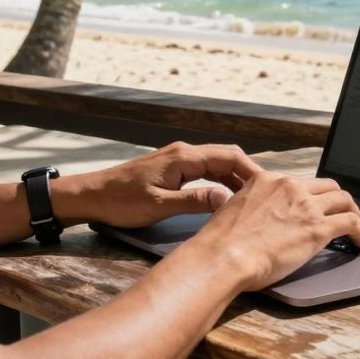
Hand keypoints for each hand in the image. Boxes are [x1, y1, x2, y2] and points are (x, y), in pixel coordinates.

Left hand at [60, 142, 260, 228]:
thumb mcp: (158, 206)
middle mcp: (184, 152)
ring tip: (251, 199)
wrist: (92, 195)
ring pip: (216, 163)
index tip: (268, 187)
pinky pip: (204, 169)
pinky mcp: (173, 168)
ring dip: (234, 177)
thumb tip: (227, 199)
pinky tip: (226, 196)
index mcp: (184, 157)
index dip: (251, 170)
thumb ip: (194, 201)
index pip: (228, 156)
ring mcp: (178, 158)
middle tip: (265, 195)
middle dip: (247, 173)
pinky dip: (219, 180)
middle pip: (225, 156)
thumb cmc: (121, 202)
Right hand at [186, 172, 359, 290]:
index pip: (300, 182)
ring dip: (354, 212)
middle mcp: (290, 187)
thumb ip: (249, 207)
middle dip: (337, 199)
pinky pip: (350, 222)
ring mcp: (306, 206)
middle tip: (341, 213)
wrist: (224, 256)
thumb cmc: (221, 242)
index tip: (315, 206)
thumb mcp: (232, 210)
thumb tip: (256, 218)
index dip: (312, 195)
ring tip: (357, 227)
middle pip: (327, 186)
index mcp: (268, 180)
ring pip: (343, 200)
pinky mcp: (318, 228)